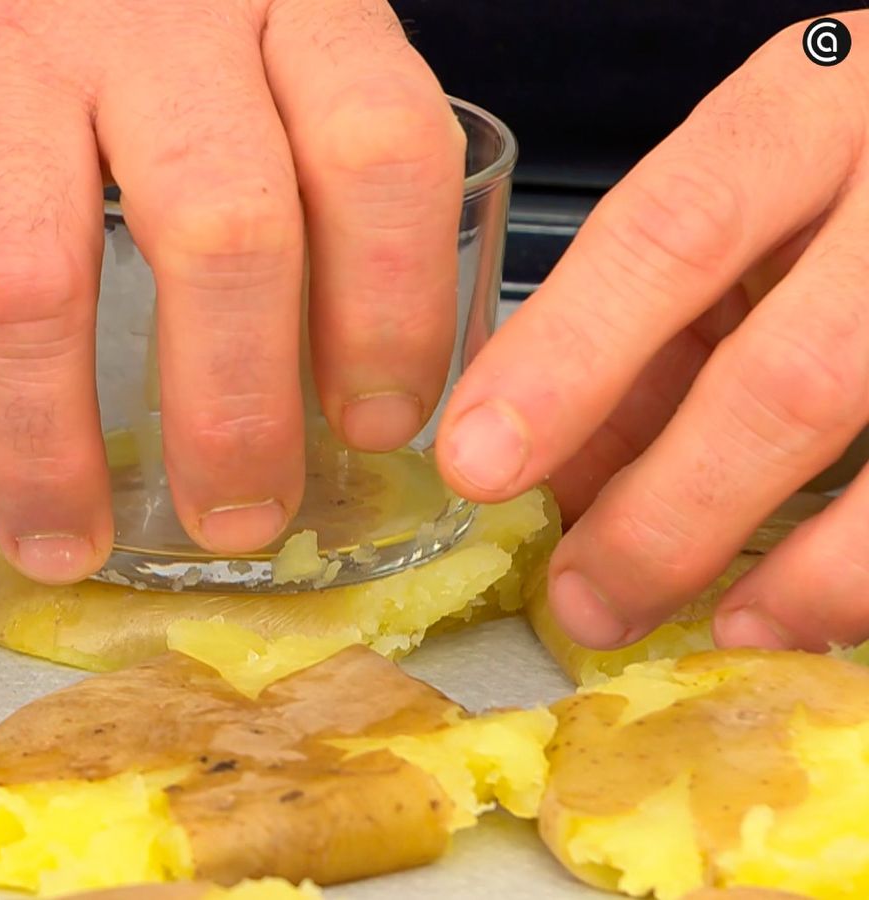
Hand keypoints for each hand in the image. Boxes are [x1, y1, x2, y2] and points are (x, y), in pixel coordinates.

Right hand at [0, 0, 463, 581]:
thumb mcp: (257, 21)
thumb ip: (314, 147)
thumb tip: (354, 357)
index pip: (377, 152)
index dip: (391, 309)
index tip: (378, 421)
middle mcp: (153, 22)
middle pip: (221, 233)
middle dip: (234, 412)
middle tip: (243, 516)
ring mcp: (0, 57)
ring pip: (36, 283)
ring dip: (52, 447)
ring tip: (69, 542)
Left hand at [436, 13, 868, 652]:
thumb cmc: (840, 170)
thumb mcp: (739, 201)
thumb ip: (650, 317)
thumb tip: (564, 471)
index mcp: (803, 113)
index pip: (666, 234)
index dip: (565, 359)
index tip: (479, 461)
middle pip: (783, 373)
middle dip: (663, 507)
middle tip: (580, 595)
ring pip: (867, 428)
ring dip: (779, 563)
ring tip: (692, 622)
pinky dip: (853, 571)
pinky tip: (788, 615)